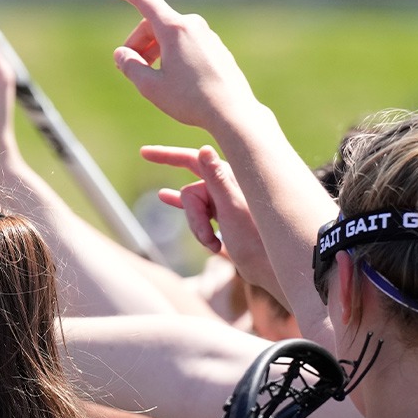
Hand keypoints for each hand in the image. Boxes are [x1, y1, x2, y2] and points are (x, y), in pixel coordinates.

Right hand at [108, 0, 255, 130]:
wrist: (233, 112)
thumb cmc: (191, 100)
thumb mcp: (151, 86)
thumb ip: (130, 66)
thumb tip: (122, 53)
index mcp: (175, 29)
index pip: (145, 1)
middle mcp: (193, 26)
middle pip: (154, 24)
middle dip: (137, 42)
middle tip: (127, 65)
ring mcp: (208, 37)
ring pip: (171, 35)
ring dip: (154, 49)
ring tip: (148, 74)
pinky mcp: (216, 49)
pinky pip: (186, 44)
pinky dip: (171, 53)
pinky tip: (171, 77)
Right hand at [149, 145, 278, 294]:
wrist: (273, 269)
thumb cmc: (257, 239)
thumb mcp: (232, 207)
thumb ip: (217, 178)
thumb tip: (205, 148)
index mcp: (229, 177)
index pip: (191, 160)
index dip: (166, 156)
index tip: (144, 153)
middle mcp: (227, 186)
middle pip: (190, 194)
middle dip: (193, 218)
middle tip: (210, 240)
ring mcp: (225, 202)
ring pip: (193, 209)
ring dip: (198, 229)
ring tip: (214, 246)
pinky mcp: (224, 217)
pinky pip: (198, 214)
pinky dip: (191, 219)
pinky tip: (164, 197)